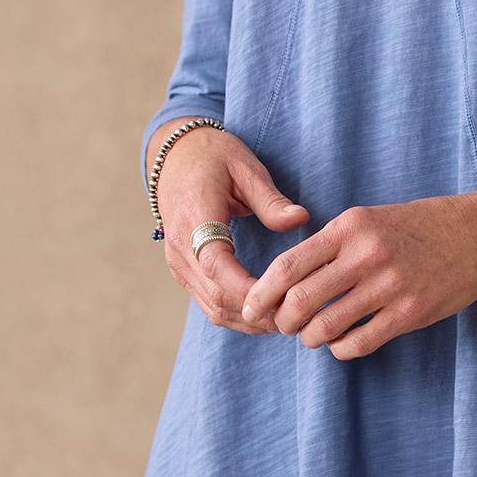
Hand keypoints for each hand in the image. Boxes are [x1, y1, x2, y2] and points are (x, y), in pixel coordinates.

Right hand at [157, 127, 310, 335]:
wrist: (175, 156)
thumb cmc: (214, 156)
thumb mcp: (245, 167)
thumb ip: (270, 199)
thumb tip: (301, 219)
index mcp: (194, 218)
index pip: (216, 264)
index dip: (248, 288)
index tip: (283, 299)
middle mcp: (181, 248)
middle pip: (217, 296)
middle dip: (258, 312)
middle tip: (300, 315)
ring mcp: (179, 264)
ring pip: (213, 308)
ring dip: (250, 320)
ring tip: (290, 319)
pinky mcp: (184, 271)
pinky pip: (209, 304)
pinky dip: (239, 314)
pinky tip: (269, 314)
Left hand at [240, 190, 476, 359]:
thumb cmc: (421, 225)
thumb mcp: (371, 219)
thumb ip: (332, 244)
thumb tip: (286, 279)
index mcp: (351, 227)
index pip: (288, 266)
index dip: (262, 293)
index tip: (251, 308)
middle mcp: (366, 255)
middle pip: (300, 300)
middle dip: (282, 322)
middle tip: (282, 327)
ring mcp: (389, 286)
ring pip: (325, 326)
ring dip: (311, 338)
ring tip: (314, 335)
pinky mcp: (409, 313)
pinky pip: (358, 343)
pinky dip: (341, 349)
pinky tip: (343, 343)